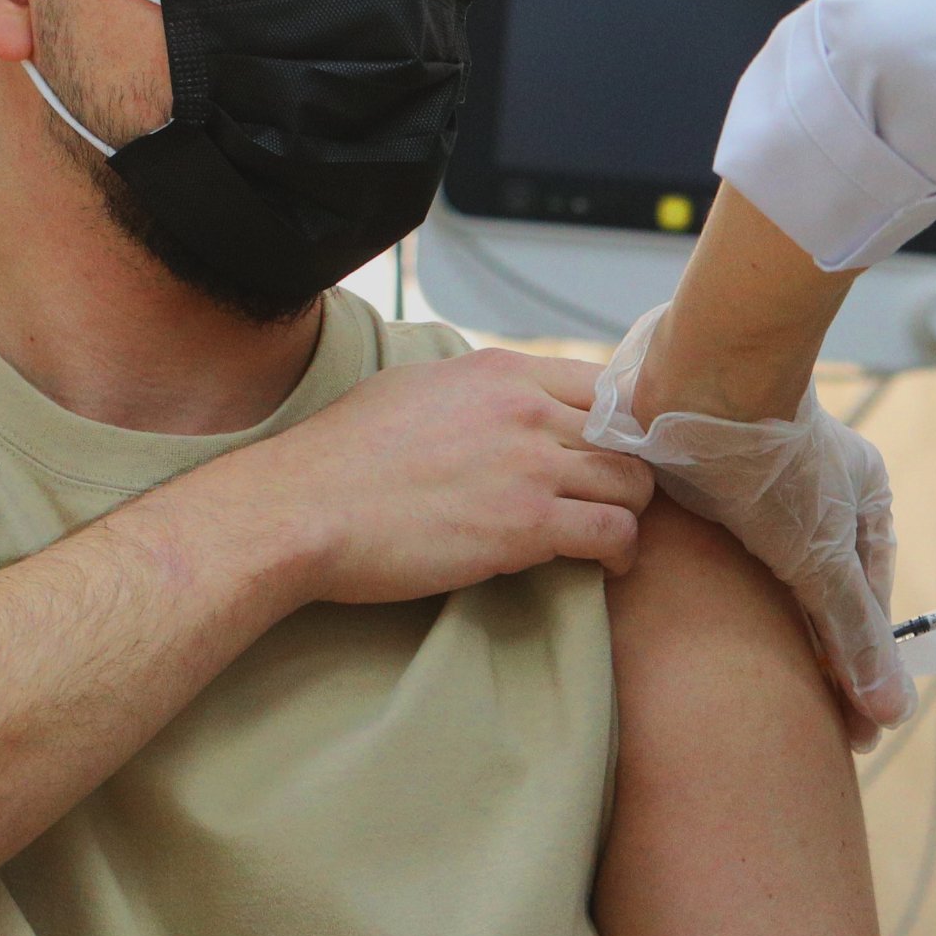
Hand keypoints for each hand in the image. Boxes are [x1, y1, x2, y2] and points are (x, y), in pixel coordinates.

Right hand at [217, 347, 655, 606]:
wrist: (302, 509)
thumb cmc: (341, 457)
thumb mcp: (414, 388)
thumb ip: (472, 391)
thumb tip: (497, 399)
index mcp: (500, 372)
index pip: (604, 382)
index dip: (619, 423)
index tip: (610, 453)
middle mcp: (524, 408)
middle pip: (626, 433)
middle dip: (630, 469)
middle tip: (615, 501)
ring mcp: (530, 465)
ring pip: (633, 481)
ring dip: (631, 511)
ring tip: (612, 535)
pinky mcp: (527, 524)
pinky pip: (614, 531)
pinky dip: (621, 551)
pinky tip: (604, 563)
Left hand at [585, 306, 903, 739]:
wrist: (694, 378)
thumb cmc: (772, 461)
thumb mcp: (821, 560)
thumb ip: (853, 635)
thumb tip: (891, 712)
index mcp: (862, 493)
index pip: (867, 597)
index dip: (861, 665)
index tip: (855, 731)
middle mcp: (815, 484)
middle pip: (819, 586)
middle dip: (816, 652)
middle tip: (812, 724)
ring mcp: (758, 477)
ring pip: (769, 569)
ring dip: (766, 623)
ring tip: (754, 689)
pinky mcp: (703, 475)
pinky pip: (719, 547)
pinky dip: (719, 590)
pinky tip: (701, 626)